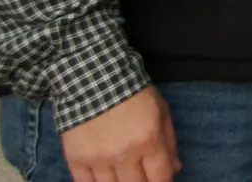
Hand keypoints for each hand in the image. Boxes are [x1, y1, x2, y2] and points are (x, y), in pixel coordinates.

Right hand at [60, 85, 178, 181]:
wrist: (95, 80)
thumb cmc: (134, 95)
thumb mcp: (161, 112)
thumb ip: (169, 142)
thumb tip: (175, 169)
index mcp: (149, 141)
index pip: (160, 178)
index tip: (160, 180)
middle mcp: (124, 154)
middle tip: (141, 176)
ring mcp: (98, 159)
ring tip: (123, 175)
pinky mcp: (76, 159)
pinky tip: (103, 178)